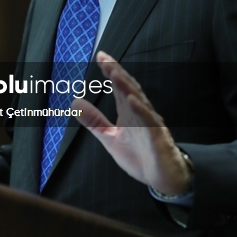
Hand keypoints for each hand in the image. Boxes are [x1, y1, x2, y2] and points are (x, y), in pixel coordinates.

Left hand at [74, 52, 192, 195]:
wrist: (161, 179)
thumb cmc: (139, 155)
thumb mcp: (110, 138)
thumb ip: (95, 121)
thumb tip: (75, 103)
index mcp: (128, 111)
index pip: (118, 87)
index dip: (110, 71)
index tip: (100, 56)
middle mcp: (140, 112)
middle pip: (128, 88)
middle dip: (117, 72)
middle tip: (104, 59)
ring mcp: (150, 123)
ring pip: (138, 101)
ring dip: (126, 86)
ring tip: (114, 73)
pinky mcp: (157, 137)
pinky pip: (149, 122)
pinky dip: (141, 110)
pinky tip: (132, 100)